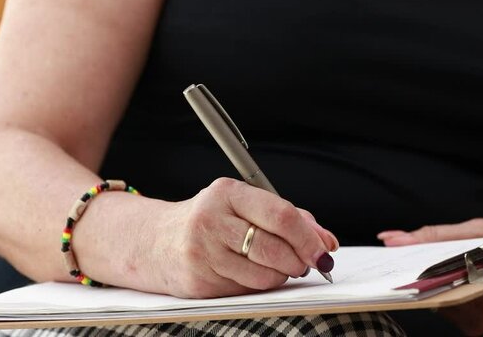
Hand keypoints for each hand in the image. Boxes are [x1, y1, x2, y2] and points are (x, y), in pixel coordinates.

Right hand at [146, 177, 338, 297]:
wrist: (156, 242)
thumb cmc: (211, 222)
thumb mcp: (245, 207)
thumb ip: (289, 218)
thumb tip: (326, 241)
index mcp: (227, 193)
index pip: (280, 215)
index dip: (308, 238)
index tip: (323, 251)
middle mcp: (211, 219)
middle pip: (274, 247)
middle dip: (298, 261)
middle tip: (305, 263)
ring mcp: (202, 252)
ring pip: (263, 275)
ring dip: (280, 276)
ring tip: (275, 266)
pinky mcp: (198, 281)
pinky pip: (246, 290)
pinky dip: (258, 286)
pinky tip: (249, 273)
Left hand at [378, 216, 482, 334]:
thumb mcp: (481, 230)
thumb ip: (434, 236)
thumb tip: (391, 238)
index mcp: (481, 290)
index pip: (424, 283)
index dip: (403, 267)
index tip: (384, 255)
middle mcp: (477, 314)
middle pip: (428, 291)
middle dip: (415, 270)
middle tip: (399, 253)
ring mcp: (476, 323)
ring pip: (437, 298)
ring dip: (431, 278)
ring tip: (426, 258)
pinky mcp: (477, 325)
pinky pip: (449, 304)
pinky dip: (444, 286)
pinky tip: (446, 271)